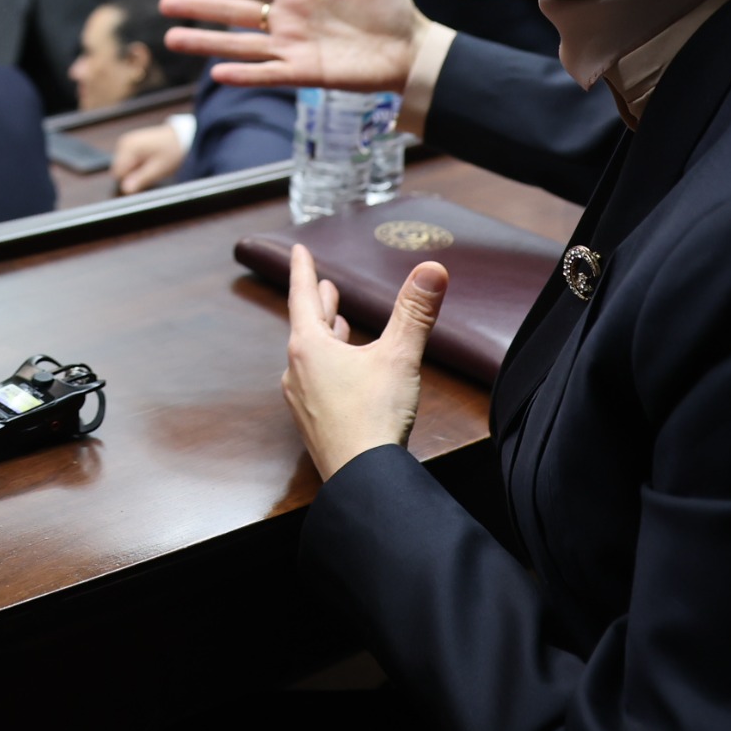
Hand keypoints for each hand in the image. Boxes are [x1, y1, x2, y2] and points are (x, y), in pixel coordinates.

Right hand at [111, 124, 186, 195]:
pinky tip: (147, 162)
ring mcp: (125, 143)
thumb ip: (140, 179)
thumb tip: (125, 189)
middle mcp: (123, 143)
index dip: (129, 181)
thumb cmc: (171, 151)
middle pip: (119, 171)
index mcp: (128, 147)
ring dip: (134, 171)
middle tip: (150, 171)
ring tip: (150, 165)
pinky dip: (136, 166)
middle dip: (132, 175)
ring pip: (123, 168)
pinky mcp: (128, 146)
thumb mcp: (158, 169)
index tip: (143, 180)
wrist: (180, 137)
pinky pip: (127, 162)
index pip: (117, 174)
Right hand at [161, 0, 425, 91]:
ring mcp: (292, 47)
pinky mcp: (304, 73)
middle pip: (234, 10)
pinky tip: (216, 72)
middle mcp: (287, 18)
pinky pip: (267, 73)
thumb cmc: (389, 6)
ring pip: (240, 44)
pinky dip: (243, 73)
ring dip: (207, 42)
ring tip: (172, 38)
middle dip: (200, 6)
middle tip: (165, 4)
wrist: (411, 49)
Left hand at [283, 243, 445, 479]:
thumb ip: (416, 312)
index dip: (303, 270)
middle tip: (323, 286)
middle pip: (307, 327)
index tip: (297, 252)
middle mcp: (298, 371)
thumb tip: (433, 269)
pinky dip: (330, 366)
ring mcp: (303, 400)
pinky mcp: (315, 423)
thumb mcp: (399, 356)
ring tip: (337, 324)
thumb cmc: (374, 417)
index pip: (303, 296)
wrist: (362, 478)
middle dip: (319, 304)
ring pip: (313, 356)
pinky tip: (345, 375)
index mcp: (310, 348)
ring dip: (325, 335)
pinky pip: (318, 383)